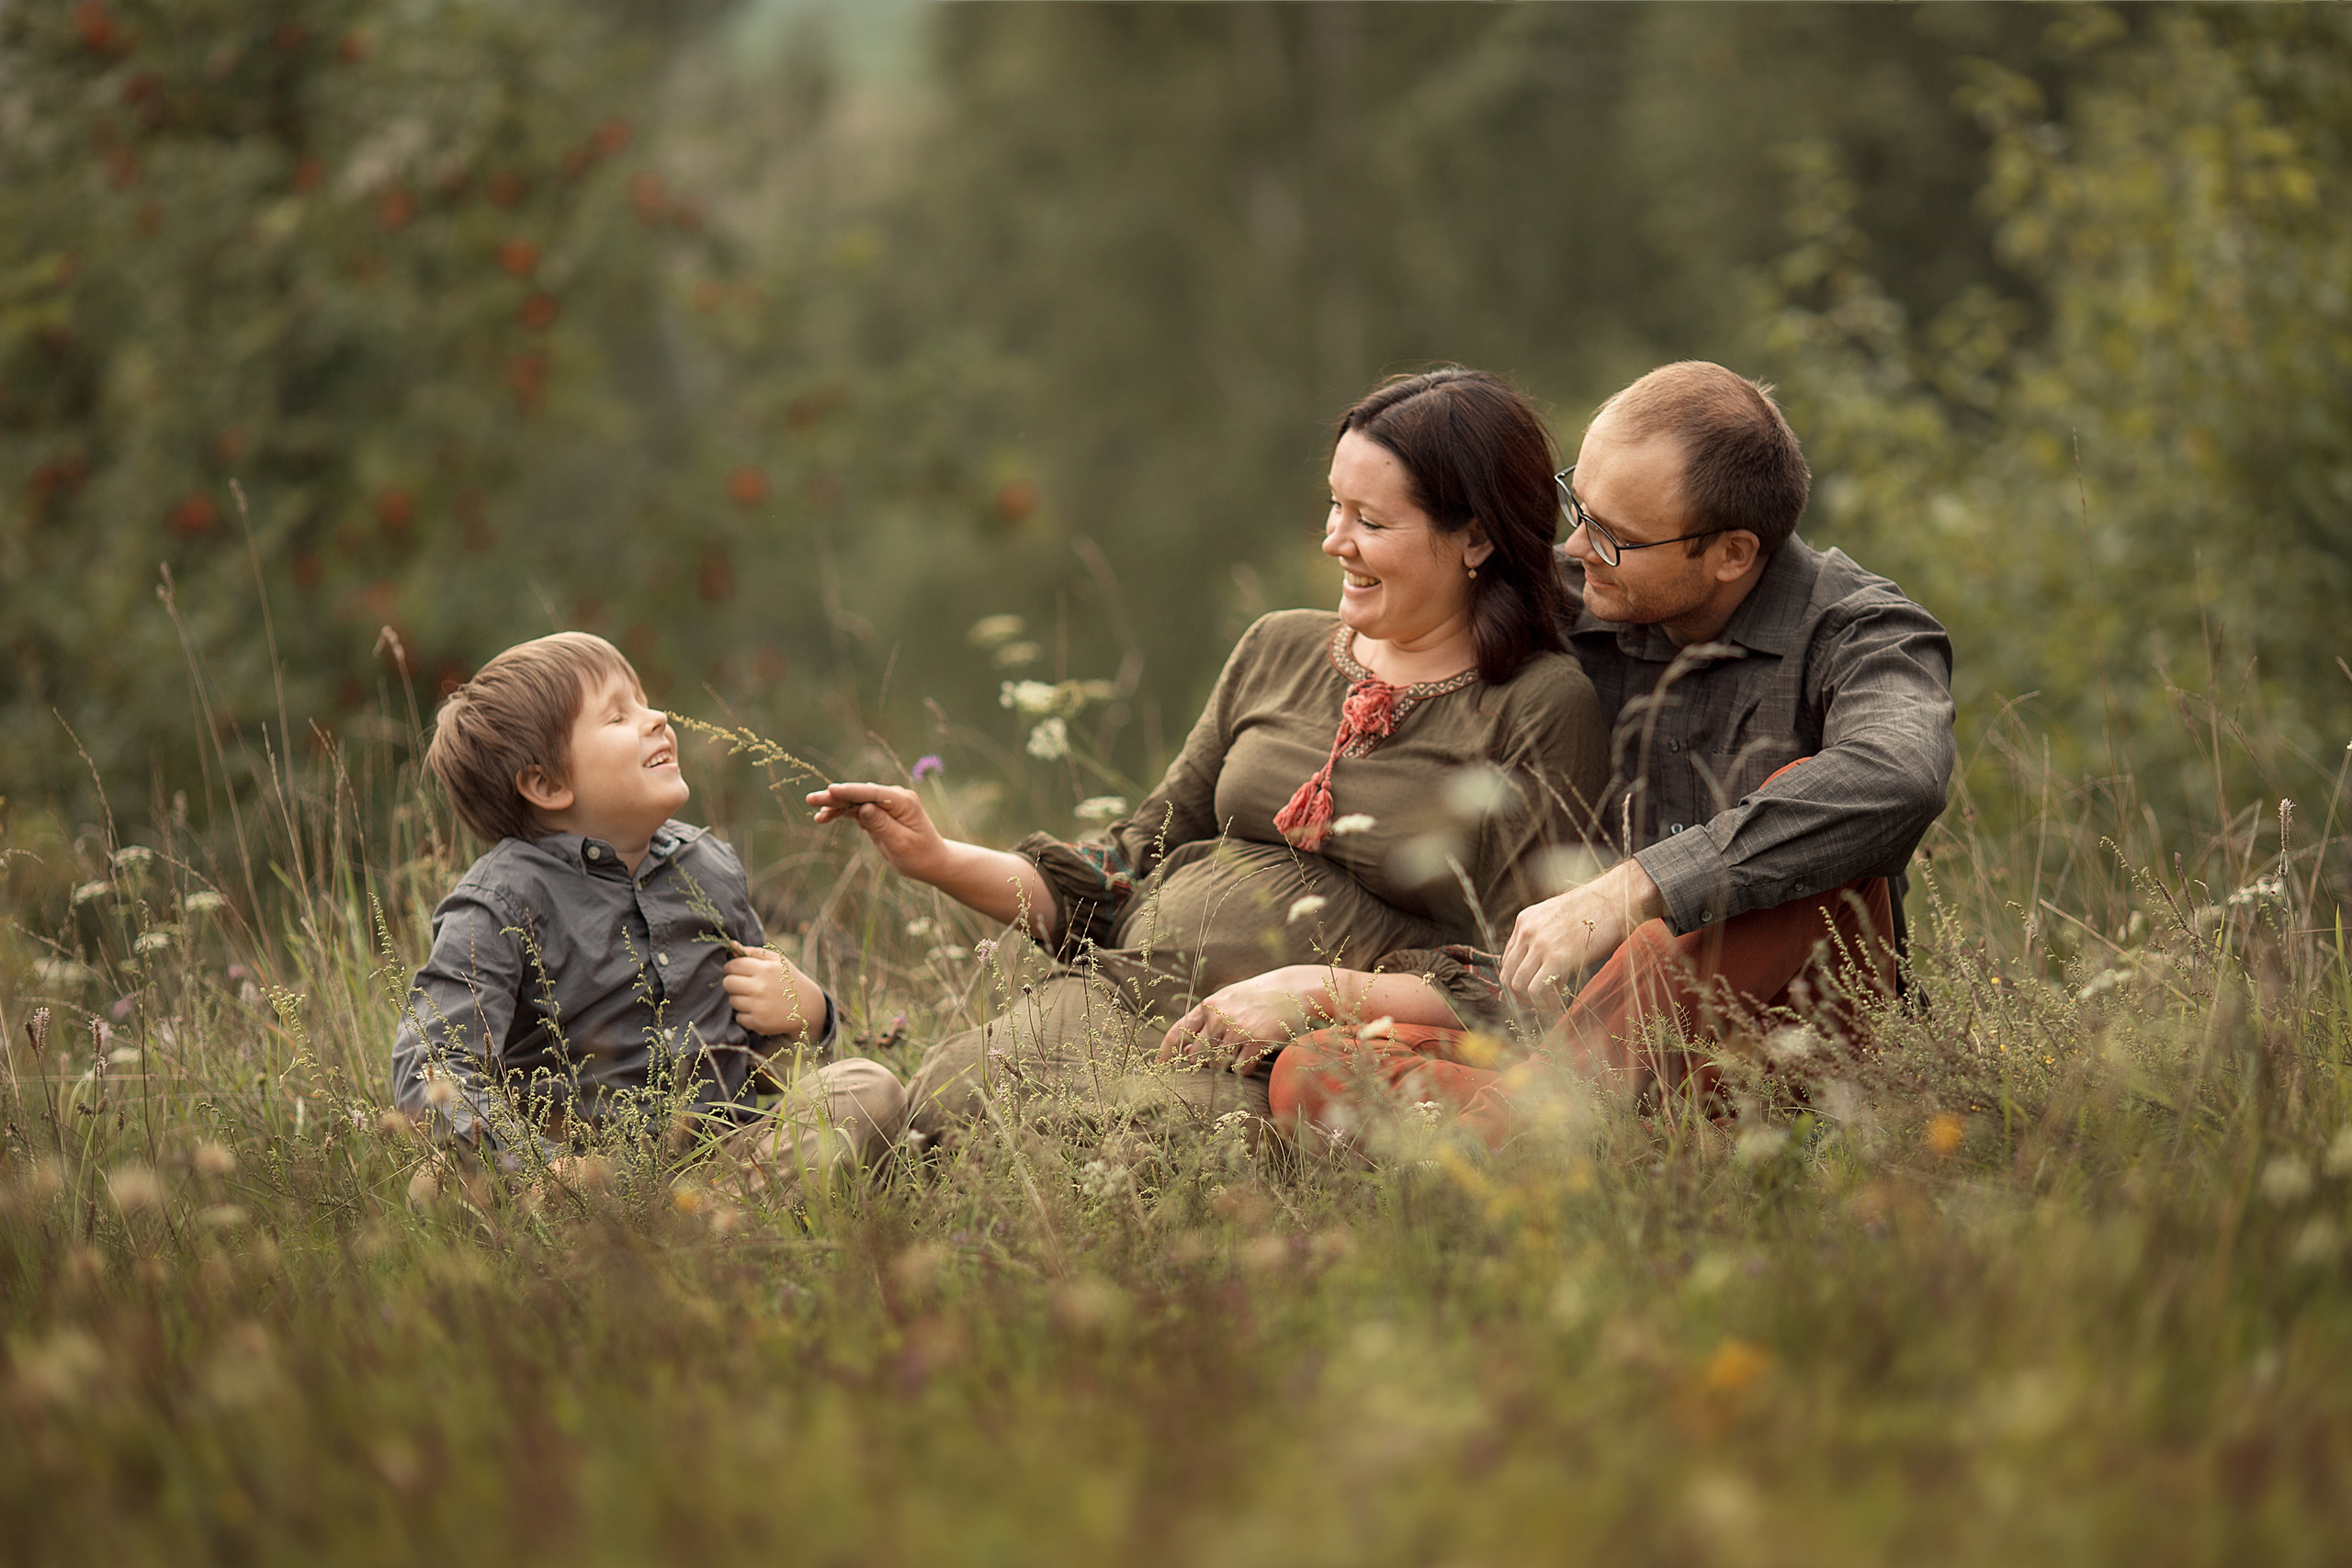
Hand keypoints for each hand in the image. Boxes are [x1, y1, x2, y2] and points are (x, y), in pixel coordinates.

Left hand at [722, 945, 816, 1036]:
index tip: (734, 970)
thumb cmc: (789, 979)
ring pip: (732, 1000)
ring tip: (754, 997)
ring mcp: (759, 1006)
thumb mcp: (777, 961)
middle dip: (732, 982)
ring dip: (739, 999)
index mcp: (765, 969)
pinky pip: (739, 1017)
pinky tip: (759, 1010)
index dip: (730, 968)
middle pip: (728, 983)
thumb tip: (731, 945)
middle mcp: (761, 988)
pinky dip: (746, 1015)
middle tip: (742, 984)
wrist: (808, 1006)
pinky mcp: (758, 1023)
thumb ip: (753, 952)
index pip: (733, 966)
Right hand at [807, 781, 947, 881]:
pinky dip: (841, 813)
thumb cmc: (919, 855)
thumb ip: (882, 824)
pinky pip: (855, 809)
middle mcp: (893, 797)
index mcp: (903, 801)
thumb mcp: (901, 843)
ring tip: (815, 811)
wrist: (931, 861)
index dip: (850, 791)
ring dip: (834, 805)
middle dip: (836, 796)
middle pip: (859, 794)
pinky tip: (824, 817)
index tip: (831, 790)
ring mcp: (885, 803)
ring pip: (854, 801)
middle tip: (811, 798)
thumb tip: (863, 808)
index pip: (872, 793)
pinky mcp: (877, 812)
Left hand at [1158, 967, 1327, 1070]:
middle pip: (1196, 1056)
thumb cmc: (1256, 998)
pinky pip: (1240, 1069)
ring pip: (1218, 1066)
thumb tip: (1184, 1052)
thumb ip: (1205, 1022)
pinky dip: (1244, 1069)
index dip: (1166, 1054)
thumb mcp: (1227, 1001)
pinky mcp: (1256, 1042)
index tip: (1159, 1068)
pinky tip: (1253, 1057)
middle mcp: (1219, 1018)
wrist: (1293, 990)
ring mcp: (1238, 1030)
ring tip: (1241, 1052)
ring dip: (1226, 1067)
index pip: (1178, 1033)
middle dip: (1201, 1066)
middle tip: (1213, 1065)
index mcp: (1208, 1006)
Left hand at [1501, 858, 1664, 1001]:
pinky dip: (1544, 1003)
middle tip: (1537, 1005)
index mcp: (1525, 920)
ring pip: (1518, 985)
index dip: (1517, 979)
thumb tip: (1542, 967)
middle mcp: (1527, 931)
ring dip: (1532, 1002)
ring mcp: (1540, 944)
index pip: (1507, 959)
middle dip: (1519, 996)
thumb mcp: (1559, 917)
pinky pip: (1536, 990)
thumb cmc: (1596, 911)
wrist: (1617, 899)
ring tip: (1550, 1006)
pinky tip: (1558, 1005)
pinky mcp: (1557, 958)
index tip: (1530, 992)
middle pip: (1507, 975)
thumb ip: (1544, 936)